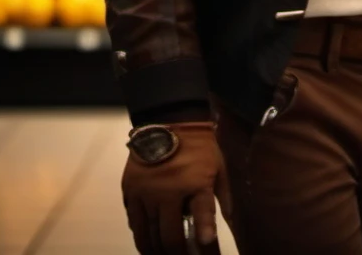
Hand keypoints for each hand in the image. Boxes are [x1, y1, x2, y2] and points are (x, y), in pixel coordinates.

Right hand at [122, 122, 231, 254]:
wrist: (170, 119)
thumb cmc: (199, 145)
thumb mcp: (218, 165)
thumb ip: (222, 194)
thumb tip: (230, 220)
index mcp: (195, 183)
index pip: (202, 218)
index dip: (205, 240)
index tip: (204, 248)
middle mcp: (168, 192)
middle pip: (168, 237)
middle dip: (175, 254)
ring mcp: (146, 192)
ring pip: (147, 234)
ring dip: (154, 250)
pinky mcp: (130, 188)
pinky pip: (134, 220)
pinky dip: (140, 234)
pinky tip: (147, 241)